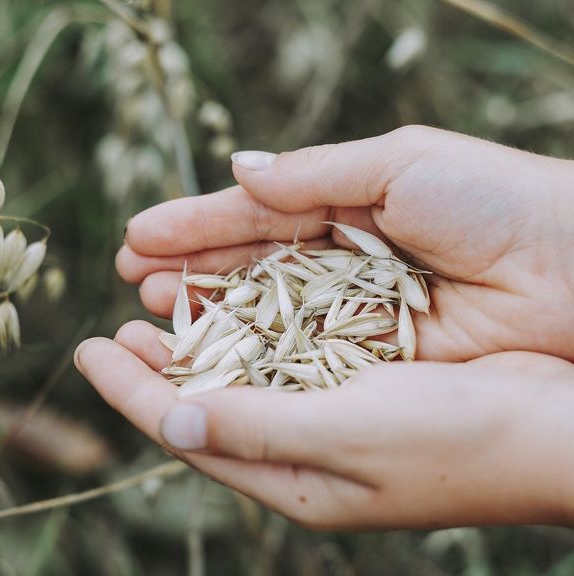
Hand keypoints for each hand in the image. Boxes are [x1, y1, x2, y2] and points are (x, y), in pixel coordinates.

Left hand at [75, 322, 573, 529]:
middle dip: (153, 367)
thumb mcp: (349, 436)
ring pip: (241, 375)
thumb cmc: (459, 440)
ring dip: (196, 341)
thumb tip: (172, 415)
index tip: (84, 350)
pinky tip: (233, 301)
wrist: (557, 428)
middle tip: (110, 330)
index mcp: (290, 478)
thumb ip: (257, 427)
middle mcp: (301, 452)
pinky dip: (249, 326)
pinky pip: (284, 354)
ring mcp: (330, 417)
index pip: (186, 430)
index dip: (130, 391)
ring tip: (154, 307)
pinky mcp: (361, 383)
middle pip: (205, 404)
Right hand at [117, 125, 573, 360]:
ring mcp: (352, 316)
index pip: (254, 216)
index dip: (195, 225)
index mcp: (348, 205)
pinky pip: (297, 357)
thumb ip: (313, 175)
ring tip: (149, 311)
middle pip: (248, 268)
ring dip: (206, 312)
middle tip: (128, 278)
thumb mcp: (401, 164)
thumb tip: (238, 171)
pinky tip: (206, 351)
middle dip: (188, 270)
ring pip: (263, 315)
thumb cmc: (497, 202)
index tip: (136, 236)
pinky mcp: (370, 362)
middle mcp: (342, 264)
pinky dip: (250, 354)